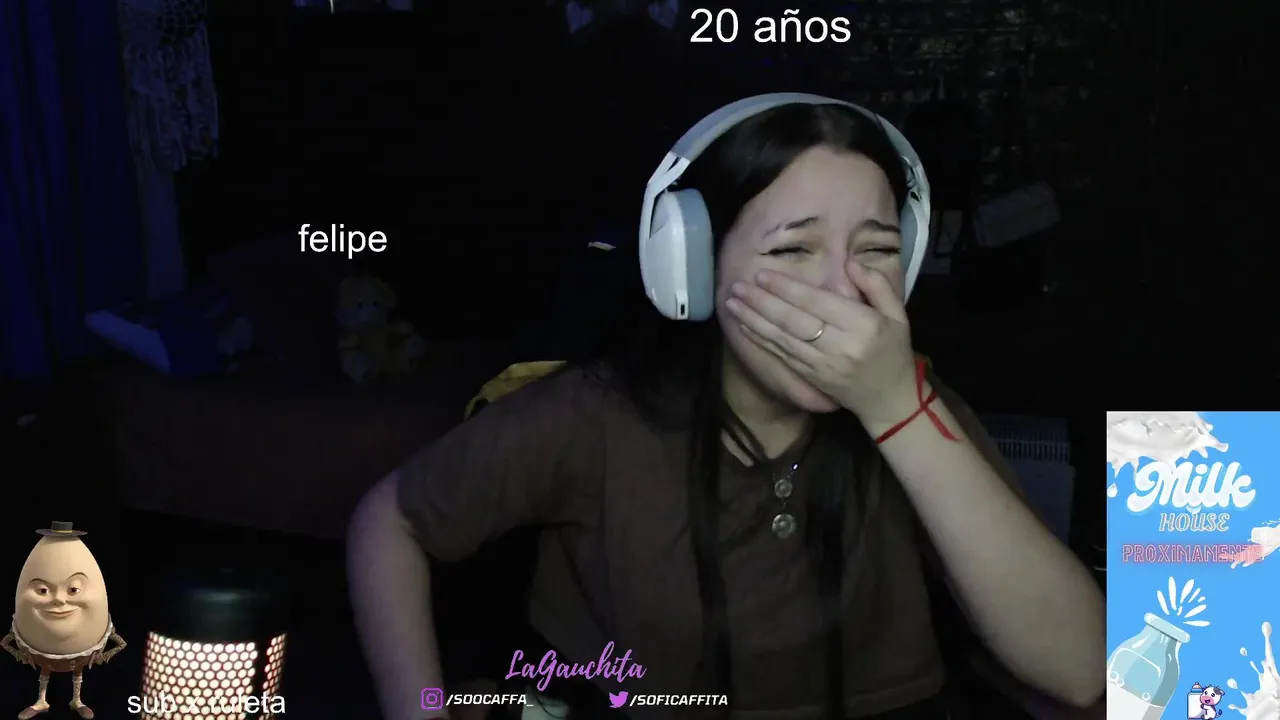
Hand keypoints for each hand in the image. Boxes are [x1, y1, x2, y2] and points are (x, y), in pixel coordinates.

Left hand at [724, 261, 918, 425]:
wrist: (889, 399)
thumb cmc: (893, 350)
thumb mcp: (898, 313)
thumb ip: (876, 284)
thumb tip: (848, 263)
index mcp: (864, 325)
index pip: (818, 303)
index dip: (788, 289)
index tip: (763, 275)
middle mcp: (841, 346)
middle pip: (794, 321)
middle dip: (762, 302)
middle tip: (737, 286)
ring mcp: (824, 365)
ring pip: (783, 340)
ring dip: (753, 321)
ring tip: (732, 303)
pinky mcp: (812, 378)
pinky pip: (782, 357)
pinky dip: (761, 341)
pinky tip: (743, 327)